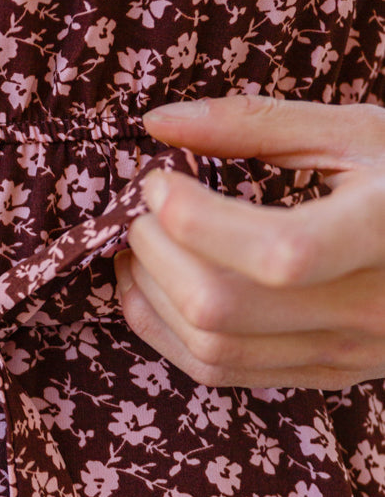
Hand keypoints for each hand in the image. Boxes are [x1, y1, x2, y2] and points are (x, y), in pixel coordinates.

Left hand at [115, 92, 384, 389]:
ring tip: (135, 246)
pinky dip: (167, 333)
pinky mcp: (327, 374)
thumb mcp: (359, 131)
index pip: (280, 253)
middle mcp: (371, 308)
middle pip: (224, 307)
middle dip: (155, 254)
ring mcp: (348, 352)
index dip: (197, 219)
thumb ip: (257, 125)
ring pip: (212, 349)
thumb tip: (158, 123)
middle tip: (140, 210)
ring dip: (150, 296)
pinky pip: (224, 373)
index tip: (162, 179)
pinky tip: (151, 288)